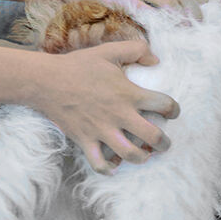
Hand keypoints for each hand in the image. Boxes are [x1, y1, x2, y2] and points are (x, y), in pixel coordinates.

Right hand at [31, 39, 178, 174]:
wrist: (46, 81)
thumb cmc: (79, 65)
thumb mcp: (110, 51)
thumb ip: (136, 49)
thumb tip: (156, 60)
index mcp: (128, 93)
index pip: (163, 104)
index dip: (174, 110)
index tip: (173, 113)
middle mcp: (119, 114)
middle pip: (153, 136)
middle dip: (164, 143)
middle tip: (165, 143)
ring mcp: (102, 130)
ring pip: (130, 154)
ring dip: (142, 158)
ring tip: (145, 155)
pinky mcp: (85, 140)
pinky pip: (99, 163)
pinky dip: (109, 169)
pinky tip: (114, 167)